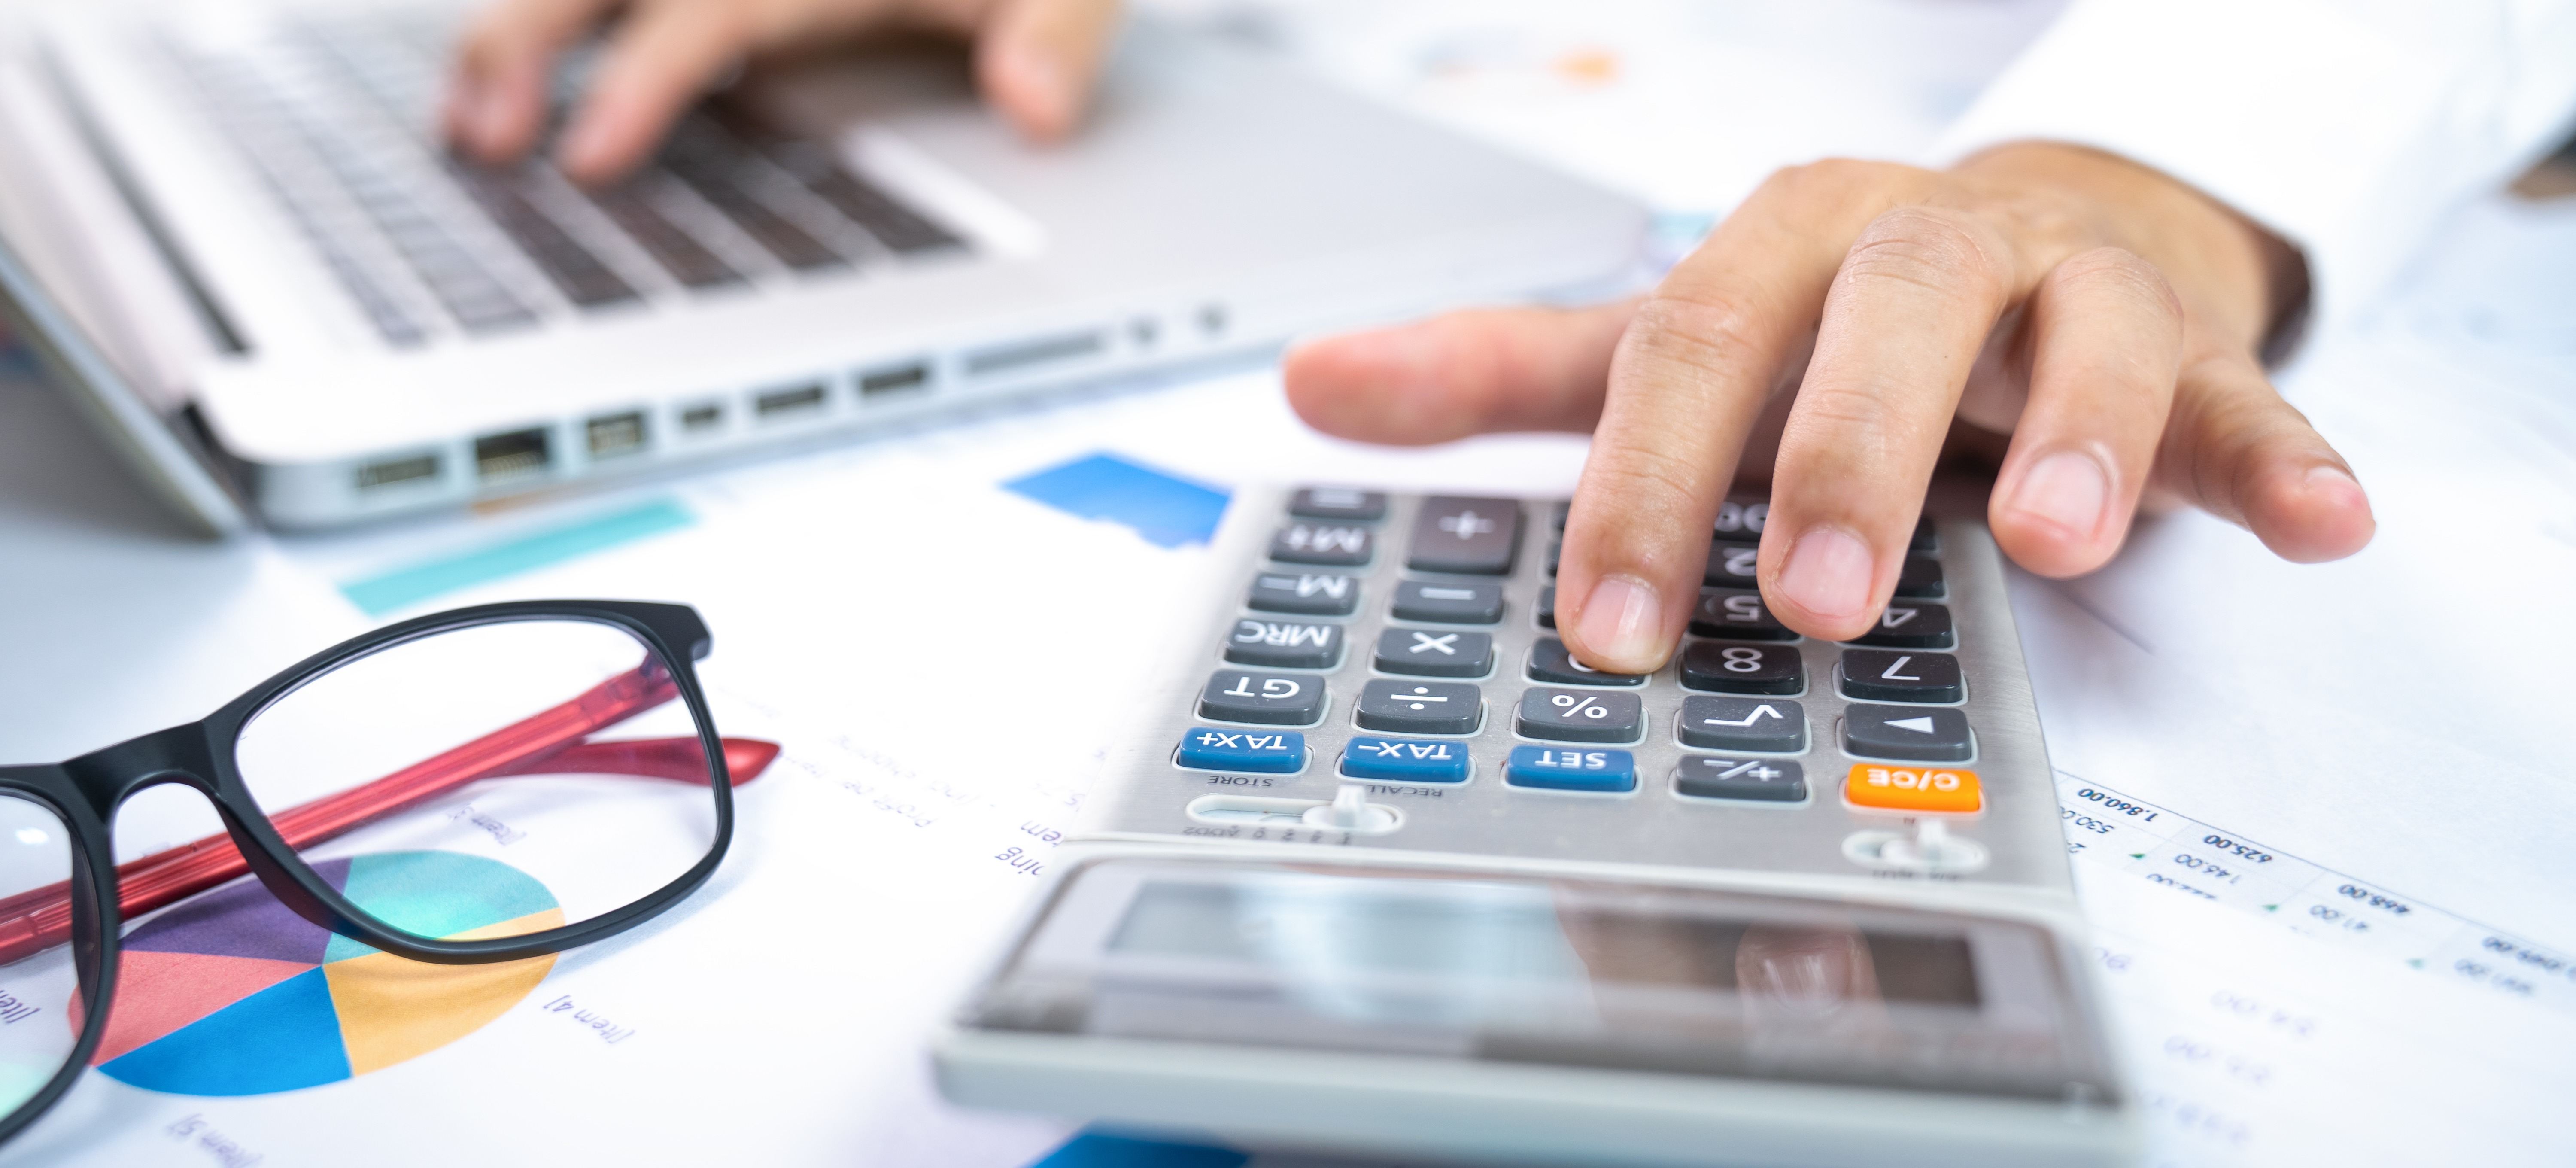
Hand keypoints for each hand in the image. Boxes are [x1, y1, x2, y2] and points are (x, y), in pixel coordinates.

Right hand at [444, 0, 1121, 182]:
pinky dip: (551, 29)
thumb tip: (1037, 109)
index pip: (707, 12)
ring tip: (462, 128)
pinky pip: (628, 2)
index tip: (588, 153)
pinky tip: (503, 86)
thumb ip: (1061, 33)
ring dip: (513, 38)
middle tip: (475, 141)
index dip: (642, 78)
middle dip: (525, 46)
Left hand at [1284, 143, 2375, 670]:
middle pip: (1888, 317)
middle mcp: (1928, 246)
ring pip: (2086, 336)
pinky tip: (2315, 524)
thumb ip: (1504, 373)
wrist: (2020, 237)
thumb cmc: (1825, 311)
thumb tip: (1311, 385)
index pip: (1696, 346)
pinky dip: (2280, 458)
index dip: (1644, 483)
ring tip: (2053, 540)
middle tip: (1808, 601)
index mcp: (1787, 244)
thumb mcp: (1668, 342)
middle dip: (1846, 455)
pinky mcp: (2197, 348)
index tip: (1609, 625)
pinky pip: (2248, 396)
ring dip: (2076, 436)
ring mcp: (2073, 292)